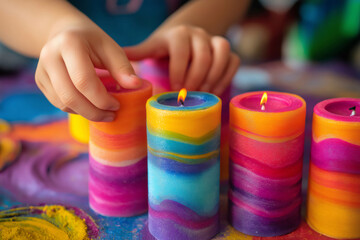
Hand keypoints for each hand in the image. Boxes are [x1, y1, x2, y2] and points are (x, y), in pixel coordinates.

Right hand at [35, 22, 141, 121]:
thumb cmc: (93, 42)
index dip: (102, 99)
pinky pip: (58, 103)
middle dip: (94, 112)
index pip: (84, 81)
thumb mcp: (111, 48)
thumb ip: (122, 67)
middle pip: (70, 96)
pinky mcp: (40, 81)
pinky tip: (90, 106)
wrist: (66, 33)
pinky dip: (77, 110)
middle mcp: (49, 56)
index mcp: (69, 44)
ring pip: (63, 103)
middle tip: (111, 115)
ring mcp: (41, 70)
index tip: (117, 105)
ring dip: (86, 113)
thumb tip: (136, 85)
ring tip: (104, 113)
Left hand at [124, 25, 239, 95]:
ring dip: (214, 76)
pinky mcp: (228, 51)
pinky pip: (234, 61)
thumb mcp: (151, 49)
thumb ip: (138, 53)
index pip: (180, 49)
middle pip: (203, 53)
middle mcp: (198, 34)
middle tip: (188, 94)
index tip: (175, 88)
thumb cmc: (165, 49)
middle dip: (196, 76)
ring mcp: (215, 41)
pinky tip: (215, 91)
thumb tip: (114, 61)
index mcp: (177, 34)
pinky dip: (226, 77)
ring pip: (222, 53)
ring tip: (204, 94)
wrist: (185, 39)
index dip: (179, 69)